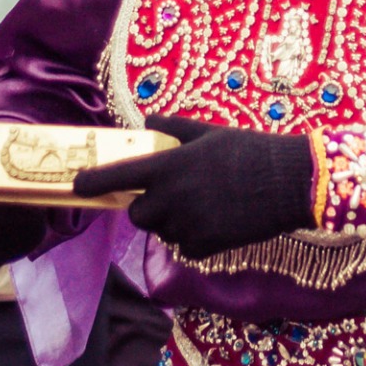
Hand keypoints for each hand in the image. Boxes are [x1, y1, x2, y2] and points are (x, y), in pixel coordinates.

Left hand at [71, 115, 314, 259]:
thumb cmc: (250, 150)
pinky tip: (218, 219)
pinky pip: (185, 245)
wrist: (289, 182)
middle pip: (137, 215)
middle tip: (169, 195)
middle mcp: (171, 198)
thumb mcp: (209, 133)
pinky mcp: (204, 246)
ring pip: (163, 231)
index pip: (117, 177)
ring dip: (173, 221)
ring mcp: (186, 225)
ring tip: (205, 203)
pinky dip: (194, 237)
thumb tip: (147, 119)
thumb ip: (173, 128)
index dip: (92, 182)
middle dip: (146, 207)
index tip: (77, 185)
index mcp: (168, 166)